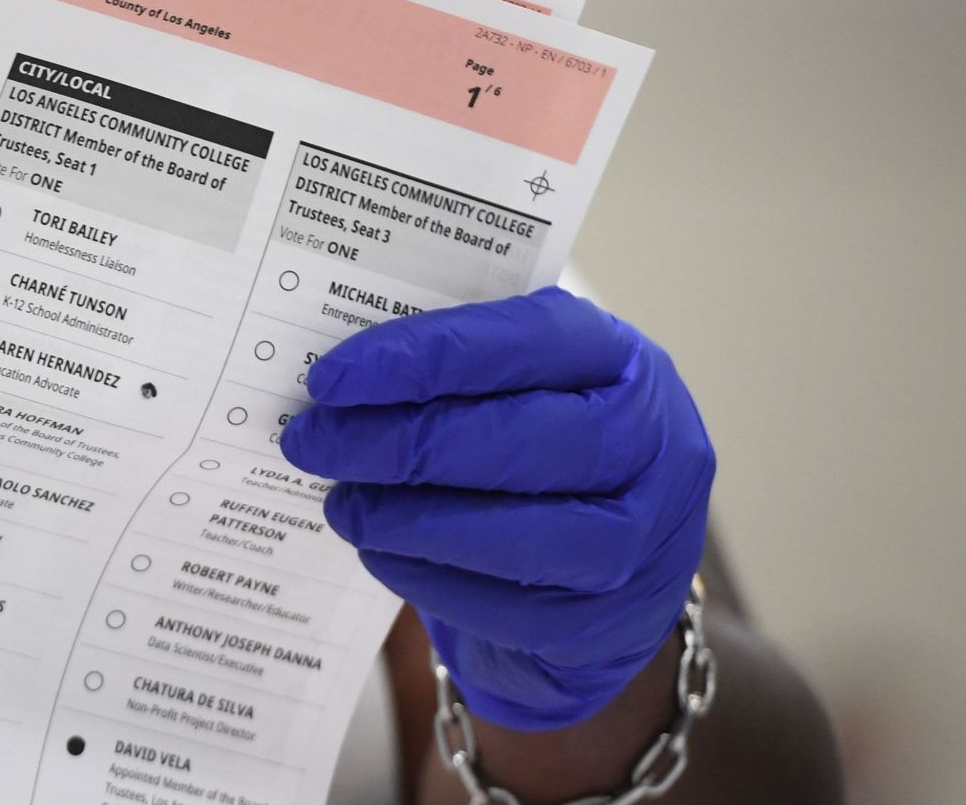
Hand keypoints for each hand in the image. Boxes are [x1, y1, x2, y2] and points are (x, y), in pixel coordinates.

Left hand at [278, 287, 713, 729]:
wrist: (606, 571)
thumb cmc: (542, 454)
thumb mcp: (525, 389)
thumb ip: (458, 371)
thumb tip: (342, 378)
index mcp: (623, 362)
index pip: (521, 343)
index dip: (419, 357)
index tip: (330, 377)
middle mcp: (654, 446)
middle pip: (517, 439)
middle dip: (398, 441)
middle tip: (311, 441)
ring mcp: (643, 541)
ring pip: (517, 531)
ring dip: (406, 518)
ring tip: (340, 502)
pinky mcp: (608, 623)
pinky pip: (506, 605)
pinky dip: (426, 575)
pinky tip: (378, 549)